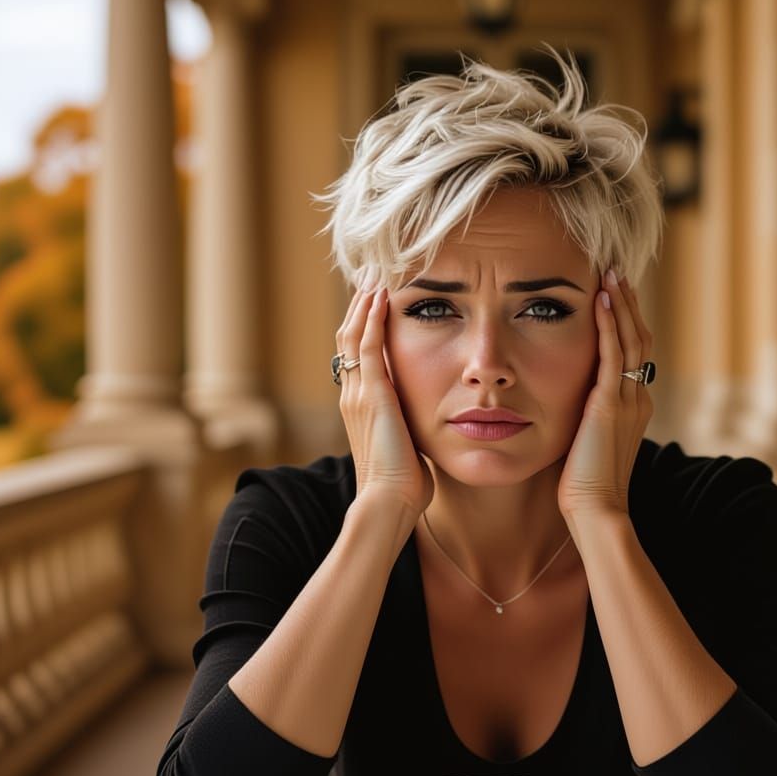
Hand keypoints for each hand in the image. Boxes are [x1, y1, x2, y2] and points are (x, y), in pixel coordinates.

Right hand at [336, 273, 433, 517]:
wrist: (388, 501)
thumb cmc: (402, 485)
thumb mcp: (406, 448)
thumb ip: (410, 429)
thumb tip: (426, 426)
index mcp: (360, 406)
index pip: (357, 355)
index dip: (363, 326)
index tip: (374, 300)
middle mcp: (353, 394)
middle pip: (349, 337)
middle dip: (359, 305)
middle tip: (369, 275)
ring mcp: (358, 392)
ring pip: (355, 334)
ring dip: (364, 302)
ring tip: (373, 274)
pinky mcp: (372, 393)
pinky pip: (368, 344)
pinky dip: (373, 317)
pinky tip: (382, 296)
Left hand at [557, 269, 653, 519]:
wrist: (596, 510)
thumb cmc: (583, 488)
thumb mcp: (586, 445)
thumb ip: (584, 420)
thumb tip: (565, 406)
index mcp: (632, 408)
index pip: (633, 354)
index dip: (626, 323)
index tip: (614, 296)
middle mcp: (636, 399)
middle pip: (638, 339)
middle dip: (628, 304)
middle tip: (616, 273)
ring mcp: (627, 400)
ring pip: (630, 339)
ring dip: (621, 304)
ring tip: (612, 274)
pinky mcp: (610, 404)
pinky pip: (613, 353)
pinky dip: (610, 323)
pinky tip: (601, 299)